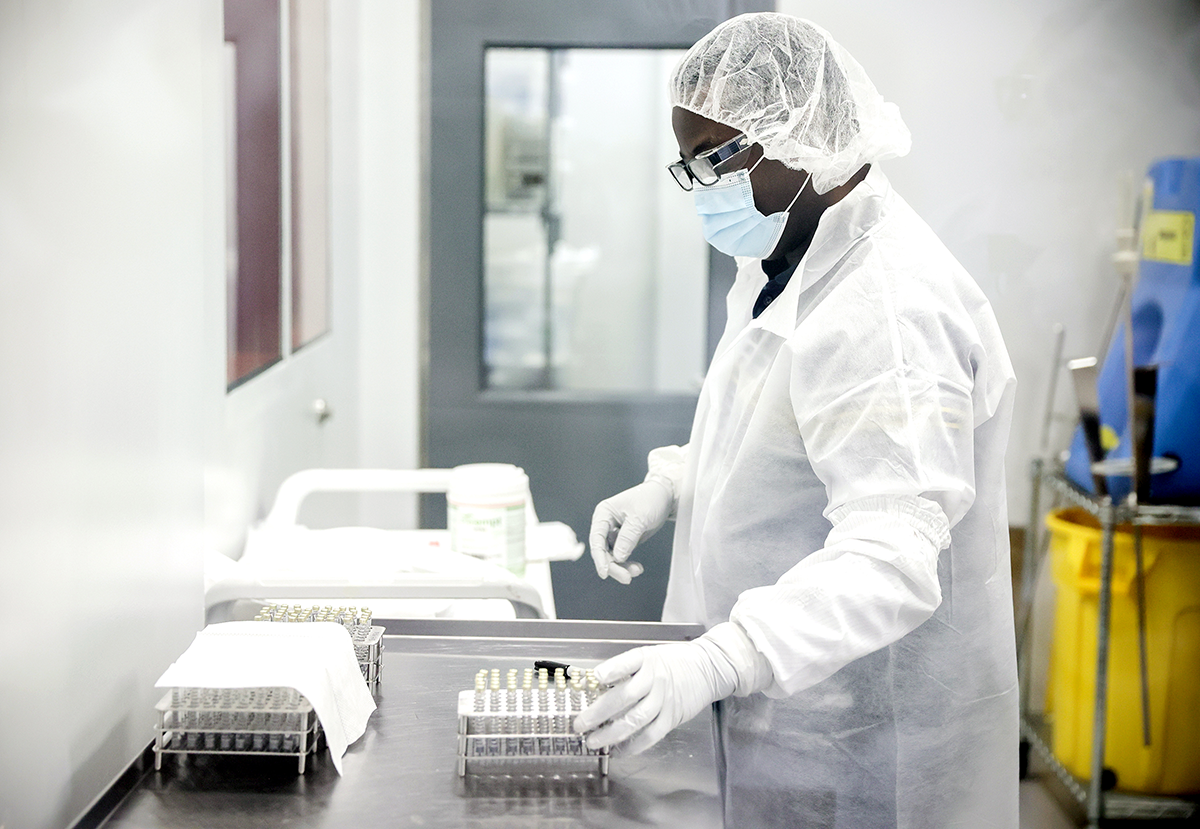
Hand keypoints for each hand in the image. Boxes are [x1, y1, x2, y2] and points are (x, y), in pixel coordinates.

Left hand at [571, 638, 735, 755]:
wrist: (707, 668)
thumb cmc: (673, 661)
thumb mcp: (651, 655)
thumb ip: (627, 668)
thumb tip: (595, 683)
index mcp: (647, 659)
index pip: (627, 663)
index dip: (611, 669)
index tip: (595, 677)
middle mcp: (655, 679)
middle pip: (624, 696)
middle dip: (599, 712)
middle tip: (580, 723)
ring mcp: (664, 699)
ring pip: (635, 719)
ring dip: (612, 733)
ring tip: (593, 741)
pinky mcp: (672, 717)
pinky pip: (651, 735)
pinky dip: (633, 745)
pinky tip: (618, 751)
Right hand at [589, 481, 673, 583]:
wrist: (664, 496)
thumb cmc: (650, 499)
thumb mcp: (639, 518)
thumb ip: (627, 538)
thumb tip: (617, 557)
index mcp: (604, 514)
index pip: (596, 539)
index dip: (599, 557)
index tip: (605, 572)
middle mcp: (606, 524)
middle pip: (603, 551)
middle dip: (614, 565)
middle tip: (626, 577)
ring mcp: (615, 533)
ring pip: (612, 556)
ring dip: (622, 566)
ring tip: (636, 571)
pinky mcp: (624, 540)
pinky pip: (622, 556)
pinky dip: (628, 564)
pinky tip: (637, 568)